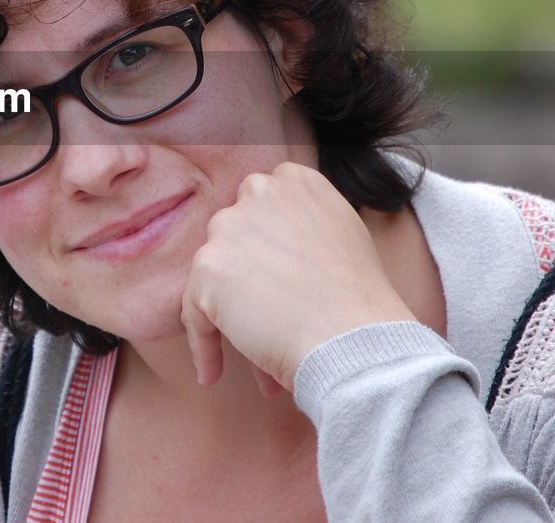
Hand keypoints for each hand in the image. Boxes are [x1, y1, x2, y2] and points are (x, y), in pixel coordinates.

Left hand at [180, 161, 417, 393]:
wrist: (352, 336)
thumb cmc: (359, 302)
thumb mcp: (344, 236)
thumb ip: (304, 226)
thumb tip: (274, 250)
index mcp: (297, 181)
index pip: (261, 205)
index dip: (265, 246)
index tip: (275, 280)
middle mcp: (260, 192)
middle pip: (236, 240)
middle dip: (249, 283)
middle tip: (272, 322)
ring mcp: (230, 227)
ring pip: (216, 278)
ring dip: (233, 317)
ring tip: (257, 357)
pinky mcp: (208, 267)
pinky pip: (194, 312)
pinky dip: (203, 345)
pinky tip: (212, 373)